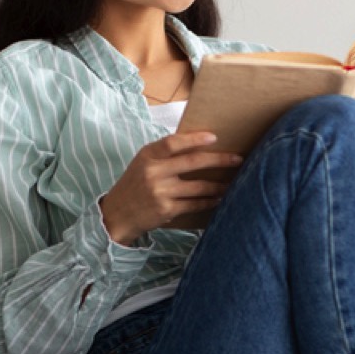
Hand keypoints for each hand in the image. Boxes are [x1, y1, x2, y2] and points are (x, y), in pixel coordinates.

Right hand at [100, 132, 242, 245]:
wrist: (116, 215)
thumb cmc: (134, 185)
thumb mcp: (142, 163)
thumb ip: (163, 154)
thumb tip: (197, 144)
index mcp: (147, 156)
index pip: (173, 142)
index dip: (195, 139)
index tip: (214, 138)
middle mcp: (153, 172)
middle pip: (192, 162)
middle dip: (219, 160)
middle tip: (237, 159)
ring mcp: (160, 192)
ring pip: (198, 186)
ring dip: (219, 185)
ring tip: (232, 182)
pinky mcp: (166, 210)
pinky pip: (194, 204)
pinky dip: (209, 201)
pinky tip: (218, 199)